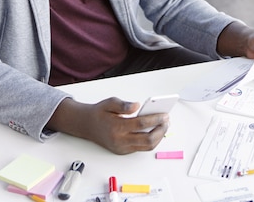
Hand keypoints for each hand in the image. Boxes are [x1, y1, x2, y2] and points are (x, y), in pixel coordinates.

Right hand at [47, 97, 169, 154]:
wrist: (86, 125)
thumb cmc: (99, 113)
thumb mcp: (109, 102)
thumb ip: (123, 105)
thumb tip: (136, 106)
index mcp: (116, 127)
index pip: (141, 124)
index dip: (155, 119)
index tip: (164, 115)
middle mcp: (120, 140)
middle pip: (147, 140)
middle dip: (161, 130)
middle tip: (167, 121)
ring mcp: (122, 148)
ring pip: (146, 146)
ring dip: (158, 137)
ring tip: (164, 126)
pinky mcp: (123, 151)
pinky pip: (141, 148)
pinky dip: (151, 140)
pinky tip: (156, 131)